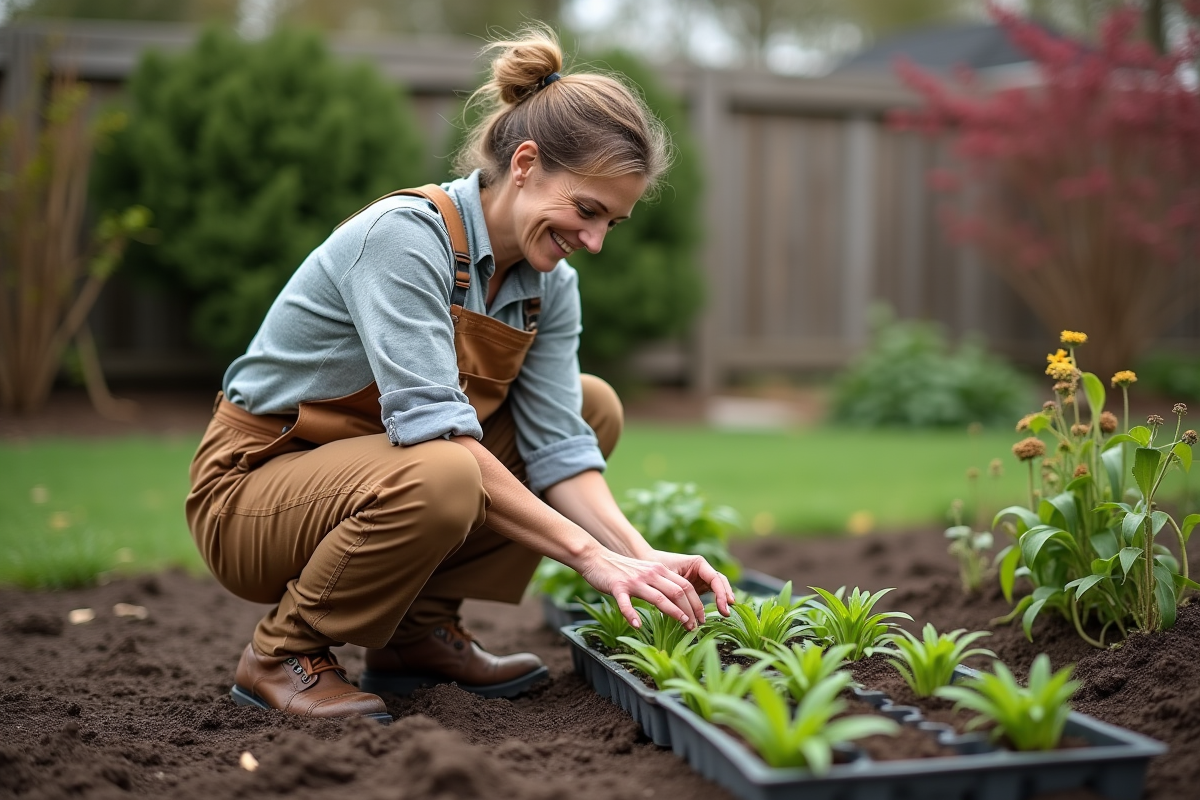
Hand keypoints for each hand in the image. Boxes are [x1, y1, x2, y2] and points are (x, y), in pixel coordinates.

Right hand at [575, 548, 708, 630]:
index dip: (696, 603)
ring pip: (659, 597)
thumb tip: (678, 602)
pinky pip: (626, 603)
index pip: (685, 586)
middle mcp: (650, 574)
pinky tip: (637, 626)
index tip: (701, 618)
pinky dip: (631, 615)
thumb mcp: (646, 572)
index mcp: (659, 570)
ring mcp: (634, 581)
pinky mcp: (617, 587)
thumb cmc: (622, 570)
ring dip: (674, 613)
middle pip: (678, 592)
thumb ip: (661, 583)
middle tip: (695, 627)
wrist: (596, 558)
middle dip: (690, 610)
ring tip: (683, 625)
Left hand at [651, 550, 734, 618]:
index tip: (723, 606)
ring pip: (718, 587)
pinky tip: (717, 611)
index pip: (714, 578)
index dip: (721, 593)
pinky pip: (710, 593)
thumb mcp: (665, 578)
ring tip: (725, 613)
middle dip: (724, 596)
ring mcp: (701, 578)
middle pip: (720, 582)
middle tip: (726, 612)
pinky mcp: (697, 586)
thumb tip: (682, 614)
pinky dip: (714, 601)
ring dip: (722, 599)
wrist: (648, 561)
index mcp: (698, 563)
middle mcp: (702, 569)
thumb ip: (674, 593)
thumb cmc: (655, 566)